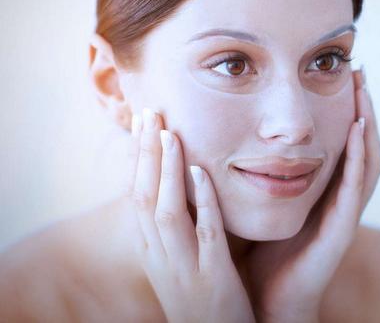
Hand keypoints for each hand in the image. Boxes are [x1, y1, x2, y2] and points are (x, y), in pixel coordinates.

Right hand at [127, 109, 254, 322]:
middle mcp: (160, 256)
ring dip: (165, 170)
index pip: (136, 195)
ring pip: (166, 211)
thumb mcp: (181, 262)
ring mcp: (184, 266)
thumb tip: (182, 185)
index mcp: (152, 251)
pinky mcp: (213, 278)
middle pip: (143, 196)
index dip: (136, 157)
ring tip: (168, 132)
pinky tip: (201, 172)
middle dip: (143, 153)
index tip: (142, 121)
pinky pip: (205, 233)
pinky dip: (201, 200)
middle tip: (149, 111)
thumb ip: (179, 227)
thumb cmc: (203, 299)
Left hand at [246, 68, 379, 322]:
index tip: (340, 75)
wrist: (268, 299)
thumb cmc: (264, 253)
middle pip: (364, 146)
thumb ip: (260, 171)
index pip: (345, 143)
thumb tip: (234, 133)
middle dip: (364, 108)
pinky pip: (356, 188)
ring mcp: (345, 214)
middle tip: (359, 72)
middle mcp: (341, 199)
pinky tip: (357, 131)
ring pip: (368, 161)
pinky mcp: (342, 230)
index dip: (347, 110)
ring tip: (363, 92)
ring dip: (368, 125)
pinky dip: (360, 157)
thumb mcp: (263, 202)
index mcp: (325, 191)